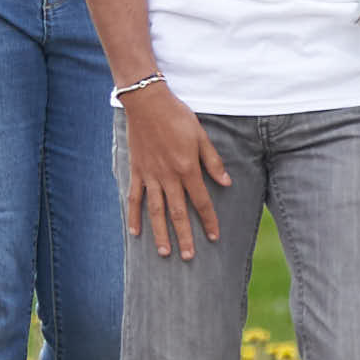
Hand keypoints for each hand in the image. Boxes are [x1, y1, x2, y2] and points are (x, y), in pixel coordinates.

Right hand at [119, 85, 223, 258]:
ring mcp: (150, 176)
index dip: (208, 220)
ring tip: (165, 252)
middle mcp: (168, 177)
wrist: (147, 102)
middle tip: (188, 257)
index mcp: (187, 168)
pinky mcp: (136, 171)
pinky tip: (135, 233)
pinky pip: (134, 198)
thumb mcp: (201, 136)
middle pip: (178, 213)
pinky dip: (134, 216)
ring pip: (155, 211)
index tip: (214, 237)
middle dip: (184, 236)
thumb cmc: (177, 116)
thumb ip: (212, 161)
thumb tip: (226, 183)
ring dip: (160, 233)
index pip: (201, 201)